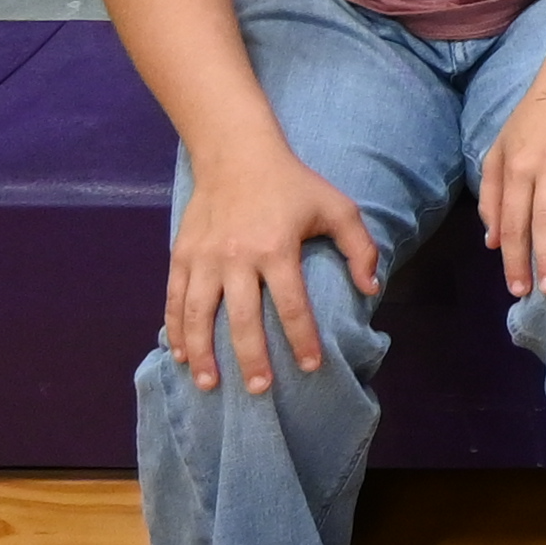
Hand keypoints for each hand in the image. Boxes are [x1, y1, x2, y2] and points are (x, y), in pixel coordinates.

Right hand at [167, 141, 378, 392]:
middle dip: (250, 358)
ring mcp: (204, 257)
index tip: (312, 367)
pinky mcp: (181, 255)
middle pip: (242, 318)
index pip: (291, 305)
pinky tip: (181, 354)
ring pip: (198, 314)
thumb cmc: (293, 184)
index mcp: (276, 248)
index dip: (302, 339)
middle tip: (260, 390)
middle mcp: (236, 256)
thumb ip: (360, 248)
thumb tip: (371, 290)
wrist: (236, 154)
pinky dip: (175, 329)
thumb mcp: (338, 207)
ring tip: (209, 384)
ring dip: (203, 352)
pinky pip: (174, 299)